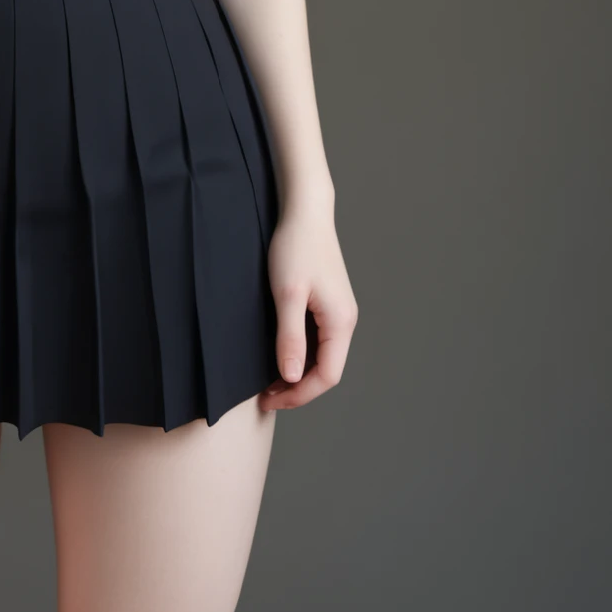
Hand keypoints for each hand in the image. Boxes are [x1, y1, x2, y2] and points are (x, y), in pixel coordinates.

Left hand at [258, 200, 357, 411]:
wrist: (305, 211)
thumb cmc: (295, 248)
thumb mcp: (287, 295)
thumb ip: (290, 338)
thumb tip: (292, 378)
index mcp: (341, 322)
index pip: (327, 376)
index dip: (299, 394)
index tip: (270, 400)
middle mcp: (345, 320)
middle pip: (327, 369)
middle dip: (298, 387)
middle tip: (266, 396)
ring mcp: (338, 312)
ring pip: (322, 355)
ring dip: (298, 372)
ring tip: (269, 381)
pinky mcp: (328, 303)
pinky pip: (318, 339)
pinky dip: (300, 353)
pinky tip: (280, 354)